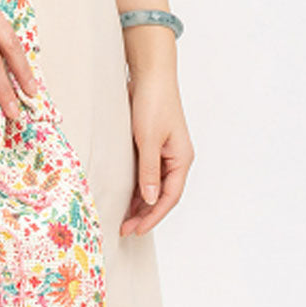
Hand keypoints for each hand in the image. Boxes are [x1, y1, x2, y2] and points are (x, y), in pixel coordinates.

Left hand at [120, 68, 194, 236]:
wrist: (150, 76)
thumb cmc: (153, 103)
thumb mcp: (148, 140)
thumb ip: (149, 171)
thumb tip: (149, 199)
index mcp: (181, 159)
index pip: (169, 197)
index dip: (153, 216)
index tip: (137, 230)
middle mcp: (176, 159)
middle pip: (162, 195)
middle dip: (145, 214)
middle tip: (125, 229)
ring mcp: (165, 153)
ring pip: (154, 186)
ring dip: (140, 203)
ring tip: (123, 218)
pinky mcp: (153, 146)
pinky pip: (147, 174)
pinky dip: (137, 187)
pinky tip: (126, 197)